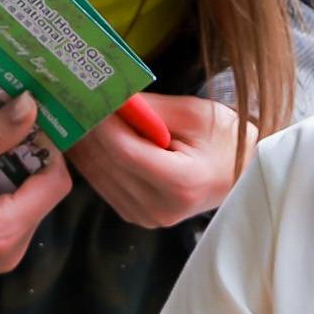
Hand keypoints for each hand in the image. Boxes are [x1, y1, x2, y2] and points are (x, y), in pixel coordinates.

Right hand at [0, 95, 72, 275]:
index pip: (54, 185)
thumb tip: (31, 105)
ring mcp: (3, 254)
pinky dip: (9, 185)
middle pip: (46, 194)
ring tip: (3, 139)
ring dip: (21, 170)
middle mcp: (12, 250)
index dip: (49, 149)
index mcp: (4, 233)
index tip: (33, 120)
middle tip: (17, 123)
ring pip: (33, 201)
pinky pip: (16, 212)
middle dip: (34, 158)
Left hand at [67, 94, 245, 228]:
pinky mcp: (137, 217)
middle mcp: (159, 208)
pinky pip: (103, 185)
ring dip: (84, 145)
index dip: (102, 123)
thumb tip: (110, 96)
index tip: (88, 96)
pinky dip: (92, 161)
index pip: (125, 151)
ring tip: (74, 114)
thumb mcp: (194, 114)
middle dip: (88, 129)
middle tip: (73, 99)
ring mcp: (146, 217)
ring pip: (98, 176)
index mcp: (181, 183)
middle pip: (107, 164)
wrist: (240, 174)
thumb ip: (150, 108)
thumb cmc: (223, 140)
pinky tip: (86, 138)